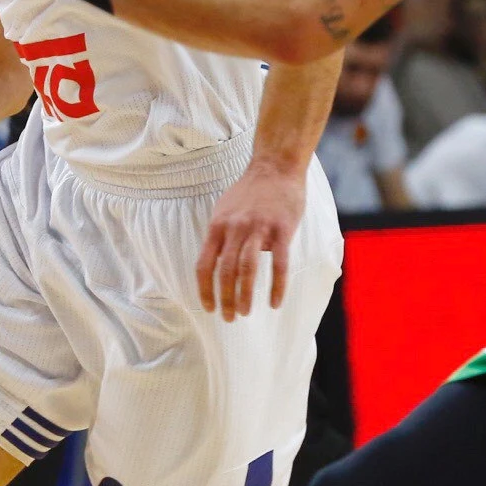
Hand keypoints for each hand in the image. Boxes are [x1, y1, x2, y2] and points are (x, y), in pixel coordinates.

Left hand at [197, 162, 305, 320]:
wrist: (275, 167)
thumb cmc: (250, 191)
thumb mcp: (225, 210)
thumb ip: (220, 236)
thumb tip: (215, 262)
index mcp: (217, 226)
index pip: (204, 264)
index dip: (204, 290)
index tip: (209, 308)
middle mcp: (234, 228)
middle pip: (225, 272)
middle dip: (225, 299)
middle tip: (229, 318)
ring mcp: (258, 229)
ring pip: (248, 269)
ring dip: (245, 295)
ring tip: (246, 313)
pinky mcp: (282, 229)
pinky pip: (279, 263)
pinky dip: (277, 286)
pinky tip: (275, 302)